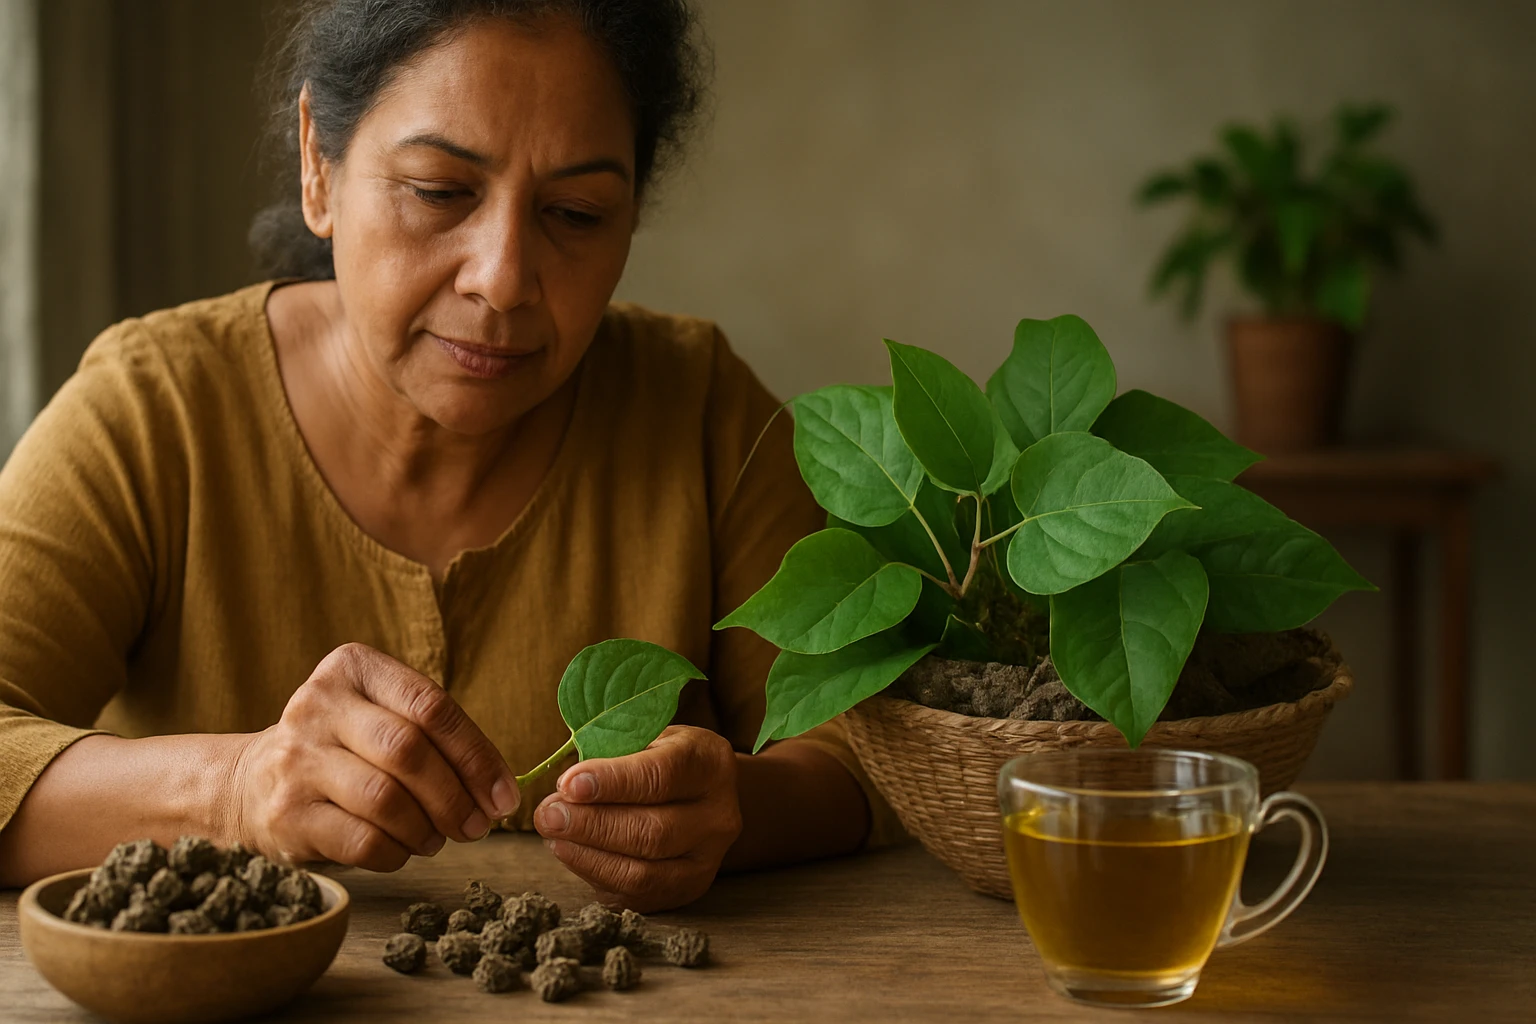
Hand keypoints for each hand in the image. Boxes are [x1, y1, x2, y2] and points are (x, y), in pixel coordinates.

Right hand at [230, 643, 518, 870]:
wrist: (248, 784)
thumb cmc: (342, 749)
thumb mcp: (381, 717)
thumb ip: (437, 738)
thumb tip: (498, 793)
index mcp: (352, 668)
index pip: (431, 707)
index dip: (477, 755)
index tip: (503, 795)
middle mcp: (318, 705)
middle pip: (408, 751)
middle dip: (455, 796)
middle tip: (476, 825)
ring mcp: (296, 759)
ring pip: (385, 799)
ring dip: (427, 828)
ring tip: (437, 837)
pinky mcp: (286, 814)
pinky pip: (362, 840)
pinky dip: (397, 852)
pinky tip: (403, 849)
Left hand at [534, 725, 742, 911]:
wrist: (705, 795)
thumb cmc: (664, 758)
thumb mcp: (648, 738)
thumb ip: (612, 755)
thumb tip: (565, 789)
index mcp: (711, 764)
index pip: (662, 776)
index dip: (613, 782)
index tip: (568, 784)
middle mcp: (718, 815)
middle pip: (652, 832)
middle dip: (591, 825)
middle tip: (548, 815)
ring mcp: (707, 860)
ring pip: (644, 873)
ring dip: (588, 856)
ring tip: (554, 834)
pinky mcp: (688, 890)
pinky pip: (636, 895)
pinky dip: (596, 875)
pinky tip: (571, 852)